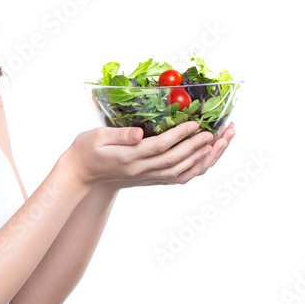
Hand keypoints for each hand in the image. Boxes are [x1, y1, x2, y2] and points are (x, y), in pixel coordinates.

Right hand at [62, 120, 234, 188]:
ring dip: (204, 158)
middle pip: (176, 160)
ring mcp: (147, 177)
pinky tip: (208, 156)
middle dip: (199, 146)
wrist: (82, 175)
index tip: (195, 124)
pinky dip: (196, 168)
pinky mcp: (152, 179)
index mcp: (127, 158)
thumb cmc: (86, 149)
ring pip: (182, 171)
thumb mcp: (95, 137)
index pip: (158, 147)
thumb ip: (118, 134)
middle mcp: (141, 171)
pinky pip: (179, 177)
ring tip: (222, 142)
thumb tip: (139, 132)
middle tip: (218, 132)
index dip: (178, 136)